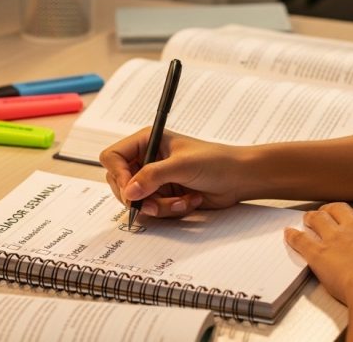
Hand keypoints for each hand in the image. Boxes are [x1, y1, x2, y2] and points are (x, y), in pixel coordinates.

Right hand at [100, 128, 246, 217]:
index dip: (117, 175)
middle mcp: (147, 159)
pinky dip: (169, 210)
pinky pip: (153, 210)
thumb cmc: (216, 161)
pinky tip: (189, 201)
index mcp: (147, 141)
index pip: (113, 157)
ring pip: (137, 201)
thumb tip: (128, 192)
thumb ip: (152, 177)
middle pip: (120, 183)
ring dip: (159, 206)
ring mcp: (155, 179)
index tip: (131, 191)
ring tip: (182, 201)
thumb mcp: (182, 165)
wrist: (239, 179)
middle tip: (155, 205)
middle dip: (140, 198)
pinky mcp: (164, 196)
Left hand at [285, 203, 352, 305]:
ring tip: (307, 217)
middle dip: (331, 209)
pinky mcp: (319, 253)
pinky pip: (301, 239)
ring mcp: (335, 237)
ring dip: (311, 217)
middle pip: (338, 209)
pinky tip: (289, 233)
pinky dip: (293, 236)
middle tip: (327, 212)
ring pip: (317, 218)